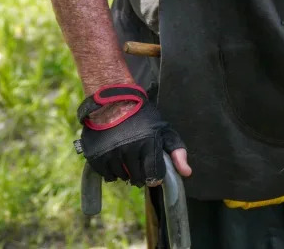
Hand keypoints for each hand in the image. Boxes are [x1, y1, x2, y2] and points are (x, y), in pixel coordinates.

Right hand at [75, 84, 190, 185]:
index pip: (154, 174)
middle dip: (142, 174)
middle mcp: (129, 150)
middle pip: (138, 178)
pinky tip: (118, 159)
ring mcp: (111, 154)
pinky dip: (114, 172)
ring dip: (127, 172)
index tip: (155, 171)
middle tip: (141, 162)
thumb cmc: (143, 117)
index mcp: (148, 143)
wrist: (114, 103)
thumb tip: (187, 173)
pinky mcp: (96, 157)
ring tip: (129, 157)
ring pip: (123, 178)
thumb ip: (177, 151)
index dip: (156, 175)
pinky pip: (108, 176)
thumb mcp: (164, 129)